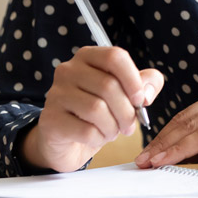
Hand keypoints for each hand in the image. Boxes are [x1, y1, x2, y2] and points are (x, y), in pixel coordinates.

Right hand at [21, 46, 163, 172]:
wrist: (66, 141)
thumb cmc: (98, 113)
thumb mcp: (124, 94)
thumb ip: (144, 84)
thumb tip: (147, 92)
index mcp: (88, 57)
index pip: (115, 57)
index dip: (133, 79)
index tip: (141, 100)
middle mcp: (68, 70)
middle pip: (108, 86)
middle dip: (126, 112)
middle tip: (129, 126)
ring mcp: (56, 94)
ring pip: (97, 109)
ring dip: (113, 127)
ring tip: (112, 132)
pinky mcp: (50, 119)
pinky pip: (86, 130)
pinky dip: (99, 139)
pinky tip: (96, 138)